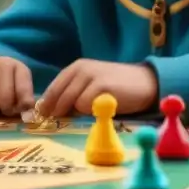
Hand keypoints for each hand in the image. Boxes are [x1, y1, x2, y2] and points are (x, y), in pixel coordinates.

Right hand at [0, 57, 33, 115]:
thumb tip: (28, 114)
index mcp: (16, 65)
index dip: (23, 105)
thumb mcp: (20, 83)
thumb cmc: (8, 80)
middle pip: (5, 98)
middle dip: (7, 109)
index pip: (22, 90)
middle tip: (6, 109)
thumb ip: (26, 98)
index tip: (21, 108)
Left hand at [38, 60, 157, 117]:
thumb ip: (73, 93)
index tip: (44, 118)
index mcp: (75, 68)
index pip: (53, 88)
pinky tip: (101, 108)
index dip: (46, 105)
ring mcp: (91, 76)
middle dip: (56, 111)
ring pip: (70, 102)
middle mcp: (81, 69)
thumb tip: (52, 112)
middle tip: (61, 120)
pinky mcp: (101, 86)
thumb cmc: (116, 87)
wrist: (144, 83)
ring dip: (77, 111)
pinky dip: (90, 111)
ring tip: (91, 109)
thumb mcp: (90, 85)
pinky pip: (85, 105)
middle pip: (57, 96)